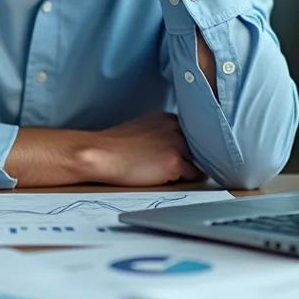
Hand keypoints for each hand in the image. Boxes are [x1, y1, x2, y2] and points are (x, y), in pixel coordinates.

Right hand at [83, 111, 204, 185]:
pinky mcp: (175, 163)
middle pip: (198, 147)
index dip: (188, 147)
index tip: (184, 155)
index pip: (191, 133)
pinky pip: (193, 175)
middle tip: (178, 167)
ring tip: (170, 174)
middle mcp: (176, 127)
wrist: (101, 154)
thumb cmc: (115, 146)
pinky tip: (171, 180)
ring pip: (197, 162)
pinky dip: (186, 180)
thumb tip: (176, 148)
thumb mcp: (142, 129)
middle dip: (192, 157)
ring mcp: (177, 144)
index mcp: (167, 118)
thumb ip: (162, 133)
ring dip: (190, 169)